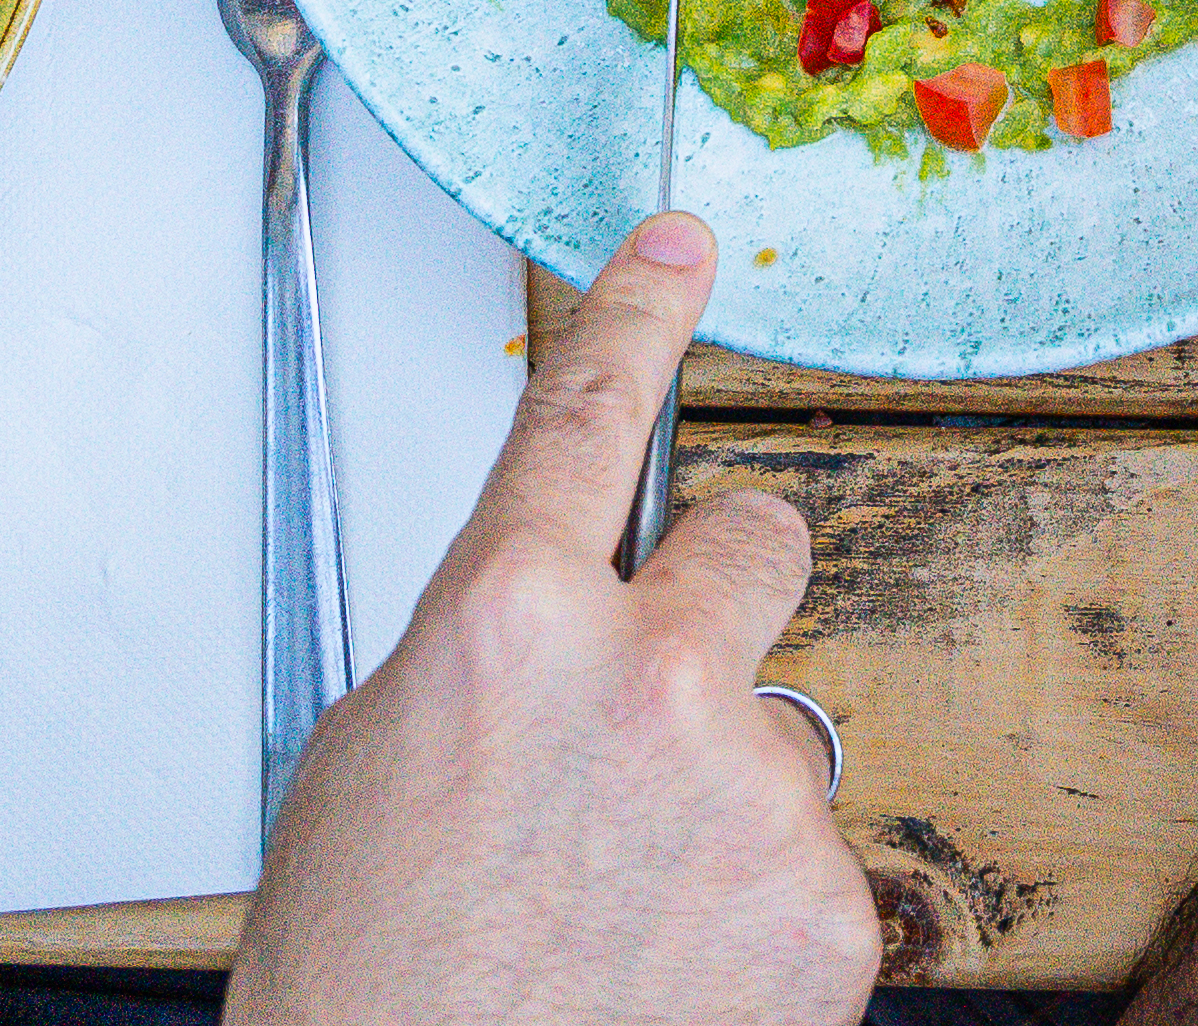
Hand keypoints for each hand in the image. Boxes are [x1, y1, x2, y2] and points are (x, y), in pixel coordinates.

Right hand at [236, 211, 875, 1025]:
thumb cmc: (370, 990)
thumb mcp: (369, 774)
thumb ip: (482, 658)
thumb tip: (545, 627)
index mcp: (507, 627)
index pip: (583, 415)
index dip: (638, 310)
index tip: (682, 246)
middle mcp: (648, 680)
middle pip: (757, 538)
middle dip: (720, 594)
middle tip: (661, 696)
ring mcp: (753, 791)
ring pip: (772, 730)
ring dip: (716, 794)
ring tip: (617, 911)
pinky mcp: (827, 903)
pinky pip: (804, 857)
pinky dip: (750, 910)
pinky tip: (668, 972)